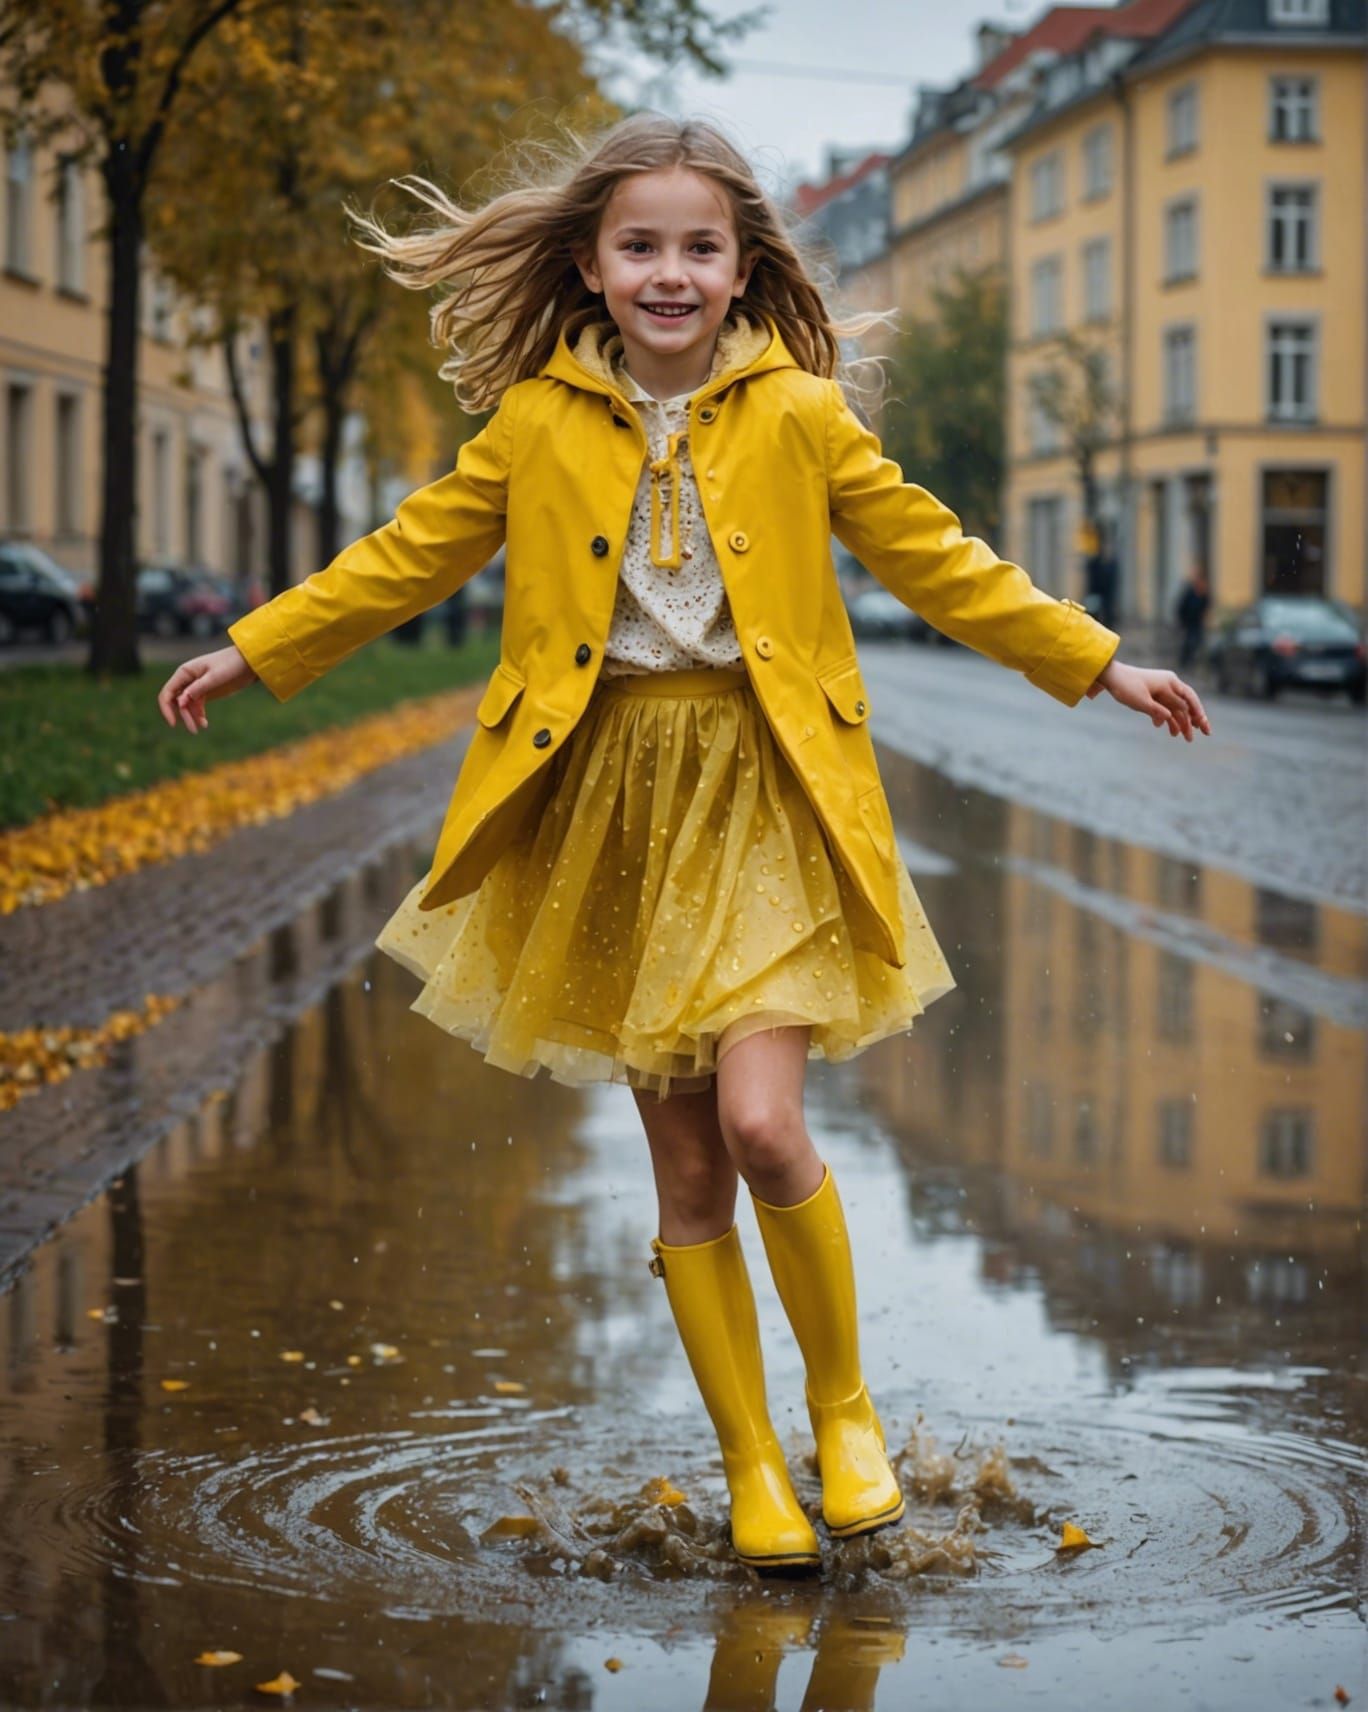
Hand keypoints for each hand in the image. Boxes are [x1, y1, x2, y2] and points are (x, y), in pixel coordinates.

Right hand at [157, 644, 257, 734]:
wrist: (248, 662)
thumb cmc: (231, 664)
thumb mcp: (214, 677)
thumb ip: (198, 688)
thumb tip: (180, 702)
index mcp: (185, 672)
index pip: (168, 693)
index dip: (167, 709)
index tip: (173, 724)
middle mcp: (187, 679)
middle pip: (176, 702)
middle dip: (183, 716)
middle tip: (194, 730)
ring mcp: (196, 686)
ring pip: (186, 706)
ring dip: (191, 717)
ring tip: (202, 726)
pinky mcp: (206, 692)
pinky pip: (196, 706)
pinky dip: (198, 715)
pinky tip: (204, 723)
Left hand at [1086, 658, 1210, 740]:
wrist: (1111, 676)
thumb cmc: (1126, 687)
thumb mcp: (1141, 702)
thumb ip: (1156, 711)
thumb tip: (1171, 718)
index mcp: (1169, 683)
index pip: (1187, 702)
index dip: (1196, 715)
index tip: (1202, 728)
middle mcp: (1170, 684)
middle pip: (1187, 704)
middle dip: (1196, 719)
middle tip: (1207, 733)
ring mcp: (1163, 689)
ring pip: (1176, 707)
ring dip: (1181, 722)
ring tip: (1185, 737)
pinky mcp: (1155, 694)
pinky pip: (1166, 707)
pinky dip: (1167, 718)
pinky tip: (1167, 730)